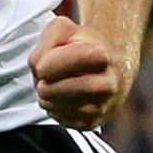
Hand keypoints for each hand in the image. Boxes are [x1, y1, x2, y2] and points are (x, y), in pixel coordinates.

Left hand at [32, 16, 131, 130]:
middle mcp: (107, 83)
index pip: (57, 65)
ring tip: (53, 87)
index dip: (44, 64)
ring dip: (47, 98)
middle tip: (45, 79)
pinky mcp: (93, 123)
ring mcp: (102, 106)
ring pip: (56, 108)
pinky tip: (62, 99)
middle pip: (53, 90)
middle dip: (43, 84)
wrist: (113, 69)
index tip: (44, 64)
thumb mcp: (64, 29)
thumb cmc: (84, 47)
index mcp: (100, 55)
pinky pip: (62, 120)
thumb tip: (38, 68)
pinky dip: (55, 110)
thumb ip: (47, 40)